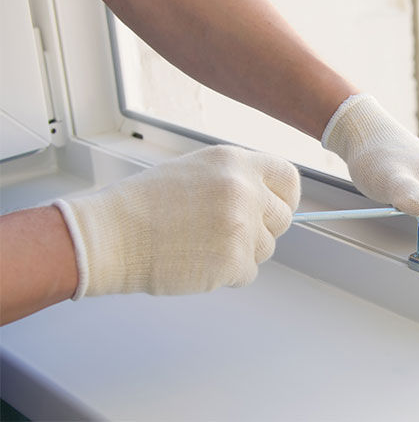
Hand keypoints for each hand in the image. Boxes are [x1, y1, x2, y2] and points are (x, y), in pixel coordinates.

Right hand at [54, 145, 300, 298]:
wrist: (111, 235)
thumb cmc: (146, 204)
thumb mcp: (198, 171)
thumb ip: (238, 181)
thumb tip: (271, 202)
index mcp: (235, 162)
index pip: (289, 179)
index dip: (285, 198)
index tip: (276, 210)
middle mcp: (244, 190)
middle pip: (282, 219)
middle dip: (260, 230)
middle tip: (224, 233)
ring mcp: (242, 226)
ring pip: (265, 248)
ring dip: (242, 253)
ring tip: (202, 245)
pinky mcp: (234, 260)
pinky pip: (248, 273)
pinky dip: (228, 274)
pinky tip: (198, 261)